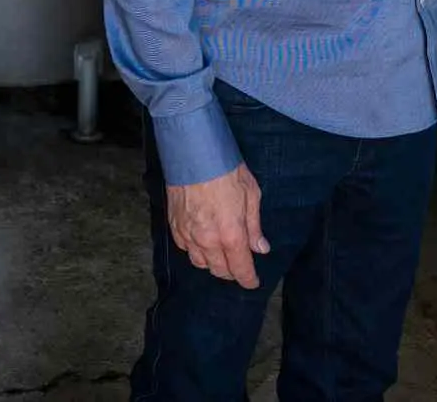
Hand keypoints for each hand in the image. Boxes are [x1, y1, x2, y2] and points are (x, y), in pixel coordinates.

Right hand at [166, 164, 270, 287]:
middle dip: (232, 272)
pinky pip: (186, 250)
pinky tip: (203, 244)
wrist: (194, 154)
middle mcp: (208, 241)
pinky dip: (196, 252)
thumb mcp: (251, 194)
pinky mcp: (175, 228)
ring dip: (213, 264)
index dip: (248, 279)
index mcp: (230, 234)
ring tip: (222, 257)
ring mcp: (188, 236)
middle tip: (240, 267)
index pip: (240, 268)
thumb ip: (254, 225)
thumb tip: (261, 248)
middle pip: (220, 270)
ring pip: (201, 264)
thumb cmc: (227, 170)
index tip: (253, 282)